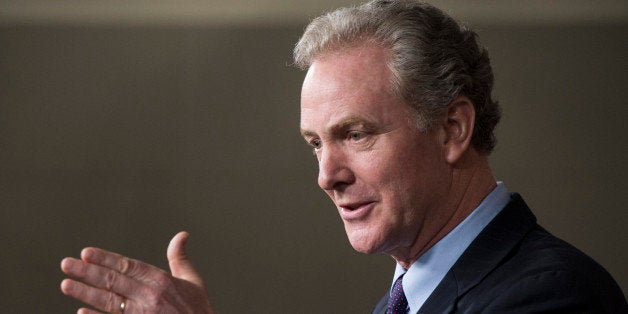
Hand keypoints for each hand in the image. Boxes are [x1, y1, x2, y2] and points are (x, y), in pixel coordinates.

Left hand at [60, 231, 213, 313]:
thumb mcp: (193, 281)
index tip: (86, 253)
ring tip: (66, 284)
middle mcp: (149, 296)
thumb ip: (180, 258)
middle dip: (87, 272)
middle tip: (66, 264)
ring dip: (84, 292)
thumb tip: (181, 235)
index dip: (105, 259)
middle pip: (113, 281)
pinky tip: (80, 312)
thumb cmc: (197, 310)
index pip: (127, 266)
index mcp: (161, 281)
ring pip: (108, 301)